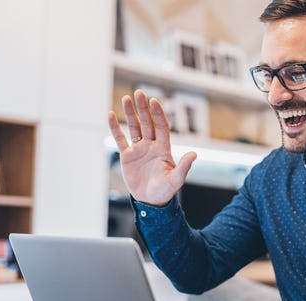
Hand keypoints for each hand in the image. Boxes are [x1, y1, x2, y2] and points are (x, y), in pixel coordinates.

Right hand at [108, 90, 195, 205]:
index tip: (153, 102)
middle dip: (143, 108)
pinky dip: (115, 128)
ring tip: (126, 98)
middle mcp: (151, 146)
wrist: (150, 201)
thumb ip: (184, 167)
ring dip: (130, 114)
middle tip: (139, 93)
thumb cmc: (165, 191)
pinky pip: (120, 139)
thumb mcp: (176, 180)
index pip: (161, 127)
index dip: (158, 114)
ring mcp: (139, 150)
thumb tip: (194, 154)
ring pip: (134, 127)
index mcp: (163, 149)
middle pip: (147, 123)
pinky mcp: (127, 156)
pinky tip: (110, 115)